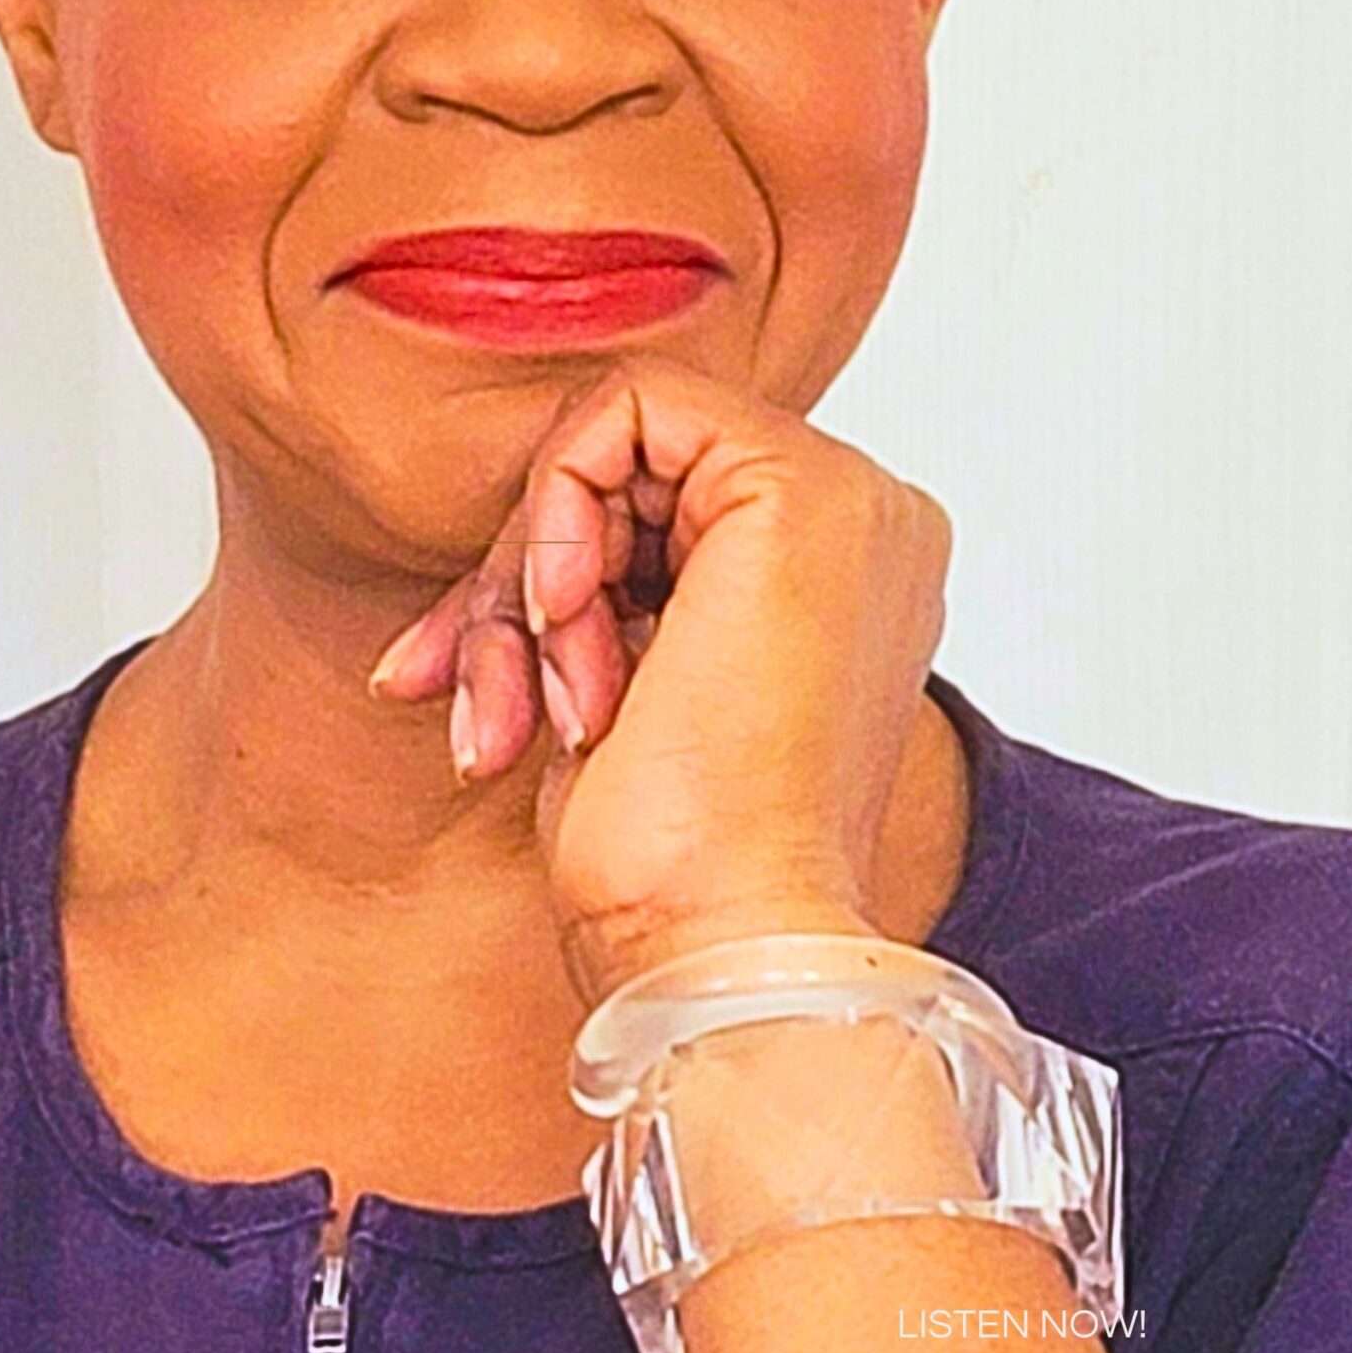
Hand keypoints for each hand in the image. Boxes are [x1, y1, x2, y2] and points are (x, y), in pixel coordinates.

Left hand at [367, 353, 952, 1007]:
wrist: (716, 942)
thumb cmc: (669, 862)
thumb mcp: (617, 686)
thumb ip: (604, 590)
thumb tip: (501, 559)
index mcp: (843, 576)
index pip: (657, 504)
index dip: (544, 577)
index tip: (484, 687)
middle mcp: (866, 523)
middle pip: (631, 470)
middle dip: (517, 584)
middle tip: (484, 697)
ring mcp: (848, 497)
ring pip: (614, 443)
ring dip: (528, 582)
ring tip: (531, 703)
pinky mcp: (798, 487)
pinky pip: (625, 409)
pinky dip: (554, 516)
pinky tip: (565, 627)